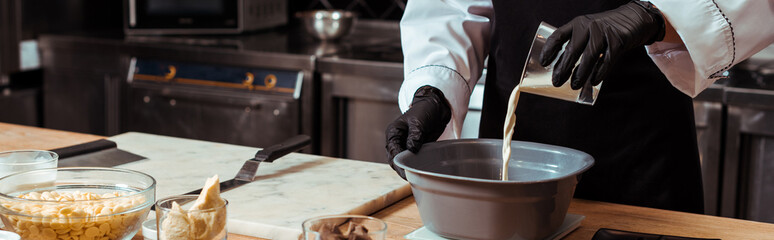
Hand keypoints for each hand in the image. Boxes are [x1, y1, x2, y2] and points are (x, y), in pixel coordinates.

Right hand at [385, 86, 451, 177]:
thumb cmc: (425, 110)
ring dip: (406, 168)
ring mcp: (405, 145)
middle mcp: (397, 140)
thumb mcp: (419, 122)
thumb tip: (411, 149)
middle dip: (401, 169)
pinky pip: (411, 160)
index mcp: (393, 133)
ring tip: (414, 178)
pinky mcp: (414, 148)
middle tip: (410, 178)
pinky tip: (420, 172)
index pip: (392, 151)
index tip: (405, 171)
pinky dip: (414, 166)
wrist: (436, 108)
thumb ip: (415, 136)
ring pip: (401, 161)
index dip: (397, 162)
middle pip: (394, 159)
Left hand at [539, 1, 664, 88]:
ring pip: (589, 58)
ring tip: (574, 85)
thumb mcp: (588, 30)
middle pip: (572, 50)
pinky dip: (599, 73)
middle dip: (563, 68)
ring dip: (580, 74)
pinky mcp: (618, 41)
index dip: (549, 50)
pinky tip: (593, 81)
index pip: (558, 36)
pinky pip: (606, 61)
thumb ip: (576, 43)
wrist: (634, 18)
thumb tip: (562, 69)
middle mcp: (589, 26)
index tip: (543, 63)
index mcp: (577, 23)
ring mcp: (604, 33)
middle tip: (556, 82)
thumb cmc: (605, 29)